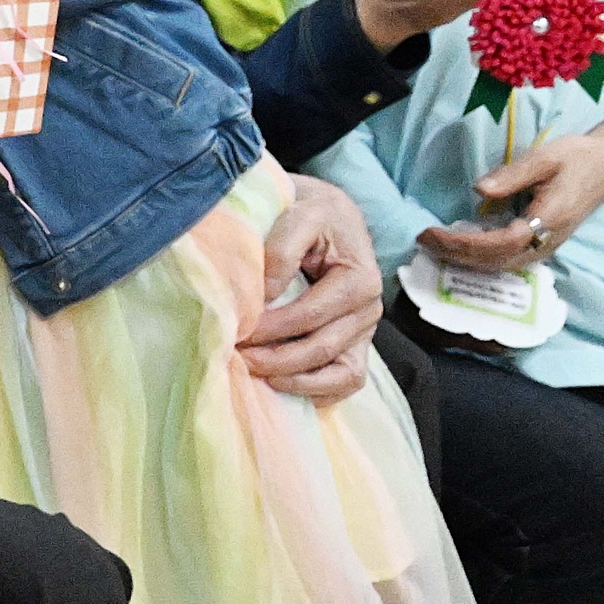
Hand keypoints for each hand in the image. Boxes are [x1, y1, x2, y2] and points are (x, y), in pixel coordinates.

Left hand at [239, 176, 383, 397]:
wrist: (324, 213)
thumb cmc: (310, 212)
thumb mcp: (298, 215)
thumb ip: (281, 252)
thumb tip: (265, 296)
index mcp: (360, 278)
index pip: (312, 315)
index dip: (272, 329)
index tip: (236, 331)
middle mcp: (368, 309)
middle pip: (322, 349)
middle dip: (275, 359)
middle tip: (235, 357)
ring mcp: (363, 332)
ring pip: (336, 375)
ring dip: (292, 380)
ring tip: (252, 373)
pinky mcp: (354, 345)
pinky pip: (344, 382)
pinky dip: (315, 391)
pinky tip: (278, 384)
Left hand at [423, 97, 603, 272]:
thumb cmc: (578, 157)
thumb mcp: (546, 157)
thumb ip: (512, 176)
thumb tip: (479, 190)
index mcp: (549, 219)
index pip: (499, 243)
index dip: (464, 243)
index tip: (433, 234)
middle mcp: (547, 241)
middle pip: (495, 260)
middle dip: (455, 254)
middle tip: (422, 239)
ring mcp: (546, 247)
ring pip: (500, 265)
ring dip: (464, 258)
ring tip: (433, 244)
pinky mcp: (541, 245)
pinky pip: (506, 260)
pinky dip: (479, 257)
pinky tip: (458, 246)